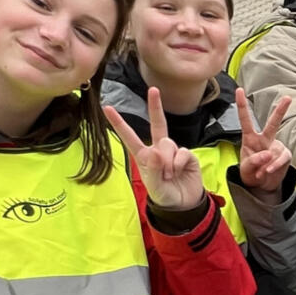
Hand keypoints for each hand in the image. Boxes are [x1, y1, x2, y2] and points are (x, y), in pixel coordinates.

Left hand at [104, 89, 205, 212]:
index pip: (129, 137)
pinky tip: (179, 172)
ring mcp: (173, 151)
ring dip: (168, 161)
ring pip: (168, 144)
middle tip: (153, 90)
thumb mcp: (154, 187)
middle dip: (155, 106)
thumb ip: (153, 170)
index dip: (119, 123)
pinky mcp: (187, 155)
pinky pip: (182, 152)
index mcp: (144, 156)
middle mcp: (158, 150)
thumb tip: (157, 152)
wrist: (184, 205)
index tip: (108, 108)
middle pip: (157, 124)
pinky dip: (179, 163)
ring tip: (169, 176)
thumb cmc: (164, 195)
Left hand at [233, 89, 292, 191]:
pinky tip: (268, 172)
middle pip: (273, 123)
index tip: (239, 90)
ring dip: (268, 164)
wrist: (261, 185)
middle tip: (288, 98)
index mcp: (250, 138)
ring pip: (277, 150)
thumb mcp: (246, 169)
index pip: (245, 120)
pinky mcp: (285, 155)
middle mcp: (264, 139)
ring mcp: (276, 147)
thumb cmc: (250, 173)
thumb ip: (254, 161)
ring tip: (261, 173)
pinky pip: (282, 159)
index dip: (242, 105)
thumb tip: (268, 154)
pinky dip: (274, 166)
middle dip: (280, 111)